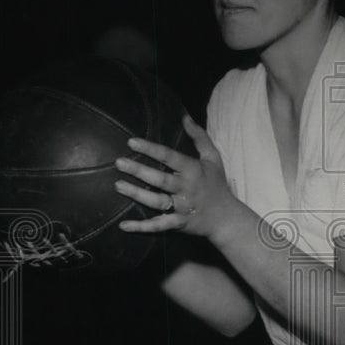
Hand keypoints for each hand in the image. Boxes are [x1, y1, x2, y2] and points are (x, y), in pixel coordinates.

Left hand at [114, 114, 237, 237]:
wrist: (226, 218)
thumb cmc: (217, 185)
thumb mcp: (213, 158)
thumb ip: (199, 137)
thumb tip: (185, 117)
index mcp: (192, 170)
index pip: (169, 157)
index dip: (150, 149)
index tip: (131, 142)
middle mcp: (186, 189)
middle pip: (160, 180)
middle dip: (139, 171)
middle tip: (119, 163)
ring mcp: (182, 208)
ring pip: (156, 201)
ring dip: (137, 194)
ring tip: (118, 185)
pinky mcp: (178, 224)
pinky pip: (158, 226)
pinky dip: (141, 227)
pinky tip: (123, 225)